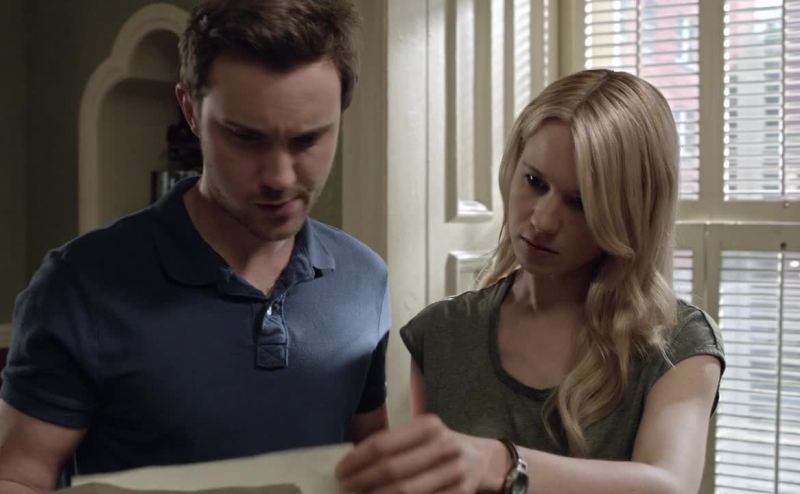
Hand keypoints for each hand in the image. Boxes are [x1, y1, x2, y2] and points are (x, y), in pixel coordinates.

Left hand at [335, 414, 506, 493]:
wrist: (481, 460)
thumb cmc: (439, 446)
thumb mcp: (421, 434)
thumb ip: (393, 444)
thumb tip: (353, 461)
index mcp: (428, 426)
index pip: (383, 444)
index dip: (357, 459)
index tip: (341, 470)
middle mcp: (443, 446)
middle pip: (391, 469)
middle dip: (362, 480)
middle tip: (346, 486)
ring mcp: (453, 473)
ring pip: (404, 492)